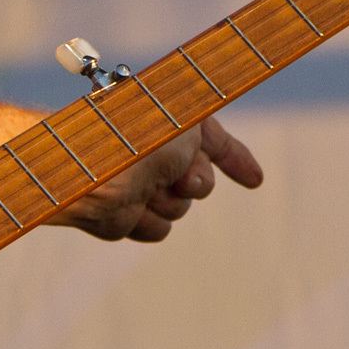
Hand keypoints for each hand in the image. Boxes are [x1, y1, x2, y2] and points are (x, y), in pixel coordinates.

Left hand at [59, 113, 262, 241]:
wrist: (92, 173)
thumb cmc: (138, 138)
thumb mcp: (186, 121)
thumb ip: (204, 136)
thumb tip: (193, 171)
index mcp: (165, 119)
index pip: (212, 140)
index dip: (236, 159)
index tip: (255, 181)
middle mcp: (151, 151)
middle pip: (200, 179)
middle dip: (197, 180)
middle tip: (181, 177)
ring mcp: (138, 184)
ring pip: (180, 207)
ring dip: (170, 200)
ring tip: (145, 187)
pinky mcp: (125, 215)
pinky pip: (158, 228)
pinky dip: (148, 221)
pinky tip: (130, 207)